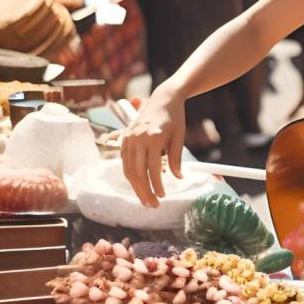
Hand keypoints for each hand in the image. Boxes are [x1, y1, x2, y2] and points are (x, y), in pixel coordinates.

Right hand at [120, 85, 185, 206]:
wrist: (163, 98)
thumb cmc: (175, 117)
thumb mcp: (179, 137)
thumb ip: (176, 159)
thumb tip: (177, 178)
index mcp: (153, 137)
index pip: (153, 169)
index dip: (157, 185)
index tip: (163, 196)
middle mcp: (138, 138)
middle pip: (137, 172)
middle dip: (145, 191)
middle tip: (153, 205)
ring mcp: (129, 138)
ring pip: (128, 169)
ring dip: (136, 187)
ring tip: (145, 199)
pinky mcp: (124, 138)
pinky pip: (124, 162)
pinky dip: (130, 175)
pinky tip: (138, 185)